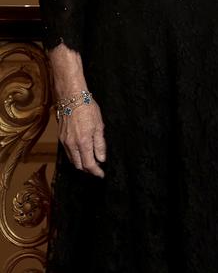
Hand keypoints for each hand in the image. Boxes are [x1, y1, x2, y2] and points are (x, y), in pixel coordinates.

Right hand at [48, 43, 105, 176]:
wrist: (71, 98)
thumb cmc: (88, 109)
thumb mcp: (99, 126)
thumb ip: (100, 144)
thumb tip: (102, 158)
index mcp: (83, 142)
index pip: (89, 164)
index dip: (96, 171)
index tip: (102, 174)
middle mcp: (72, 145)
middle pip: (79, 165)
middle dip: (88, 170)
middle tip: (98, 170)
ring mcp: (64, 142)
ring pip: (72, 160)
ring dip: (81, 164)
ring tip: (91, 163)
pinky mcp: (61, 138)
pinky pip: (68, 153)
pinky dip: (75, 157)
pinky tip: (82, 153)